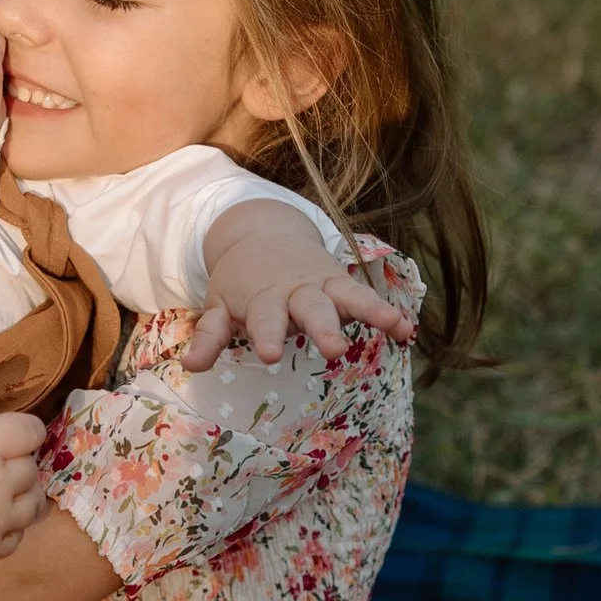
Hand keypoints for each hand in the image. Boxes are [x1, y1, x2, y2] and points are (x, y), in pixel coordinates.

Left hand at [183, 204, 414, 373]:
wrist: (262, 234)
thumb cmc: (240, 283)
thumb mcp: (219, 304)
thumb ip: (209, 335)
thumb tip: (192, 366)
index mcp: (261, 297)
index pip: (265, 317)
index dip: (268, 334)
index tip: (271, 354)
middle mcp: (295, 290)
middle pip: (311, 308)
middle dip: (323, 327)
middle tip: (333, 349)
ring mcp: (322, 285)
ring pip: (348, 297)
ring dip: (370, 311)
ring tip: (393, 326)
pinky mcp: (342, 285)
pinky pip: (367, 298)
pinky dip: (387, 312)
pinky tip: (408, 330)